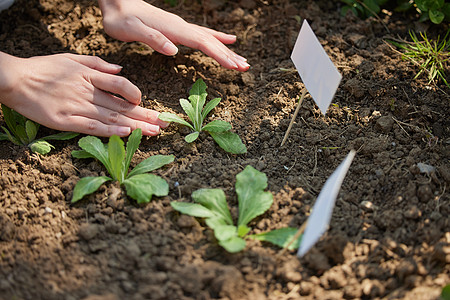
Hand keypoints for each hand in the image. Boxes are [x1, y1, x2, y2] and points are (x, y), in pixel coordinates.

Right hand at [0, 52, 167, 136]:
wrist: (14, 79)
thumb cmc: (43, 69)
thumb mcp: (71, 59)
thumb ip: (97, 64)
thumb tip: (120, 68)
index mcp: (89, 77)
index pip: (121, 85)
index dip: (135, 94)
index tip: (144, 103)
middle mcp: (87, 92)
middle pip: (121, 105)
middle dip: (144, 115)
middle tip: (163, 124)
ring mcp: (77, 107)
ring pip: (111, 118)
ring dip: (134, 126)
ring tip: (152, 132)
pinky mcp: (66, 121)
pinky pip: (92, 127)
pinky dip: (110, 132)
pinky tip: (126, 135)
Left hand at [98, 0, 249, 70]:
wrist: (116, 3)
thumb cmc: (121, 19)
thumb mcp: (131, 31)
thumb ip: (153, 39)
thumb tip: (174, 50)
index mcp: (173, 29)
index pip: (203, 43)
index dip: (220, 55)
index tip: (235, 66)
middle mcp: (181, 27)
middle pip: (211, 42)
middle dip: (229, 55)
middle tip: (245, 67)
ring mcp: (181, 27)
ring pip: (210, 39)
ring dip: (226, 50)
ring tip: (242, 60)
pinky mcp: (178, 28)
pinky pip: (203, 34)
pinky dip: (217, 38)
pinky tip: (228, 39)